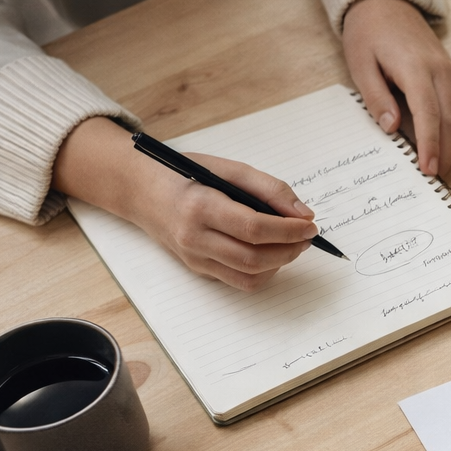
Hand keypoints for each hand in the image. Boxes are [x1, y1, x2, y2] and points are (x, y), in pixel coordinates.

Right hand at [54, 117, 316, 290]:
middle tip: (306, 237)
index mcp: (200, 206)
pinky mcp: (198, 269)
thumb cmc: (186, 175)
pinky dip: (263, 271)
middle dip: (289, 250)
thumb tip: (303, 215)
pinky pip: (239, 281)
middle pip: (253, 258)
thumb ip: (268, 189)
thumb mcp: (227, 168)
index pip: (253, 228)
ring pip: (249, 276)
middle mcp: (194, 238)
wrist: (141, 191)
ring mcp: (194, 258)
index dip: (288, 230)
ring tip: (291, 244)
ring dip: (280, 264)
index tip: (310, 225)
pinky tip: (270, 253)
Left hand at [342, 0, 450, 175]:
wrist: (386, 3)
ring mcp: (450, 71)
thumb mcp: (360, 64)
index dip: (430, 145)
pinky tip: (448, 144)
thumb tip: (392, 128)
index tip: (428, 169)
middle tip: (436, 177)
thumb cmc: (368, 34)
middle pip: (450, 119)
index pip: (429, 114)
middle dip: (445, 151)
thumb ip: (376, 97)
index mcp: (415, 68)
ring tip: (442, 166)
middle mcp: (440, 70)